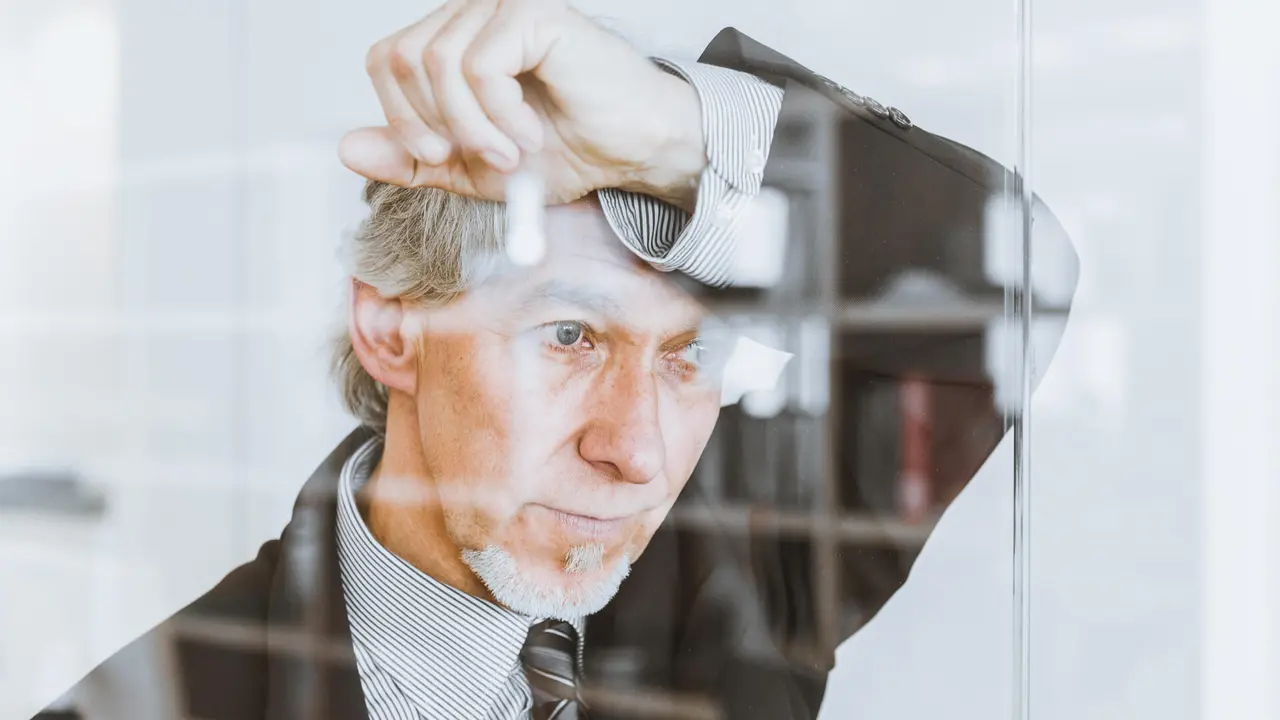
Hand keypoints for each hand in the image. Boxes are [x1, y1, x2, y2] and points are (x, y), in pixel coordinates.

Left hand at [339, 0, 705, 207]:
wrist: (633, 149)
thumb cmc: (566, 149)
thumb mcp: (471, 167)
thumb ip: (412, 160)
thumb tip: (345, 148)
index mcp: (453, 38)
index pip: (386, 61)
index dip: (399, 118)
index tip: (439, 157)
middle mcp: (471, 13)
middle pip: (401, 59)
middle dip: (431, 125)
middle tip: (479, 159)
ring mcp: (499, 7)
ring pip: (437, 64)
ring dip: (471, 128)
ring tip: (512, 151)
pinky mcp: (531, 13)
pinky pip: (479, 67)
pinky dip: (498, 116)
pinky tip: (530, 133)